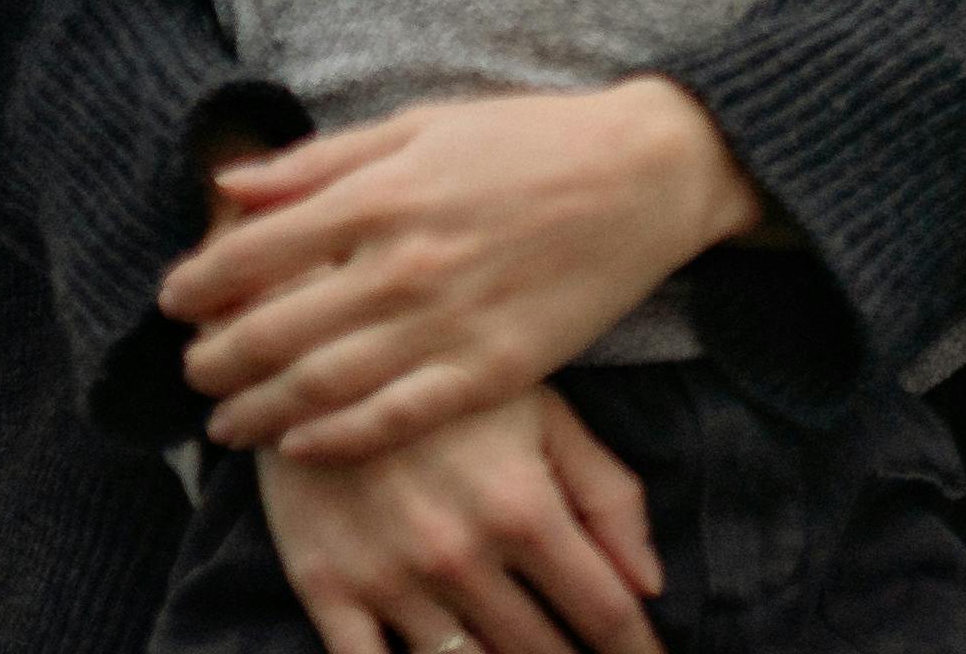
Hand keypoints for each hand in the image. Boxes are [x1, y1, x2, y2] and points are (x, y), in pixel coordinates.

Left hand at [170, 77, 764, 459]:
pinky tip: (300, 446)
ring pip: (323, 385)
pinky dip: (337, 439)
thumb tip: (230, 183)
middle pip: (276, 329)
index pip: (257, 250)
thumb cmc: (530, 139)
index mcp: (384, 191)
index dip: (200, 283)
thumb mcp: (423, 123)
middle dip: (216, 358)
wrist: (646, 175)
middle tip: (191, 371)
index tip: (173, 302)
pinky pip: (396, 418)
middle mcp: (407, 262)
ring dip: (259, 409)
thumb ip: (322, 160)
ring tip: (225, 422)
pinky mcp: (494, 369)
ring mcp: (450, 322)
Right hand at [254, 392, 663, 653]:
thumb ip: (607, 495)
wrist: (316, 342)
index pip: (605, 611)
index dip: (638, 650)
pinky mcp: (326, 590)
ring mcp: (388, 579)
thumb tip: (649, 585)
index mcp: (522, 506)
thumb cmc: (448, 379)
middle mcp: (459, 554)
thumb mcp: (544, 413)